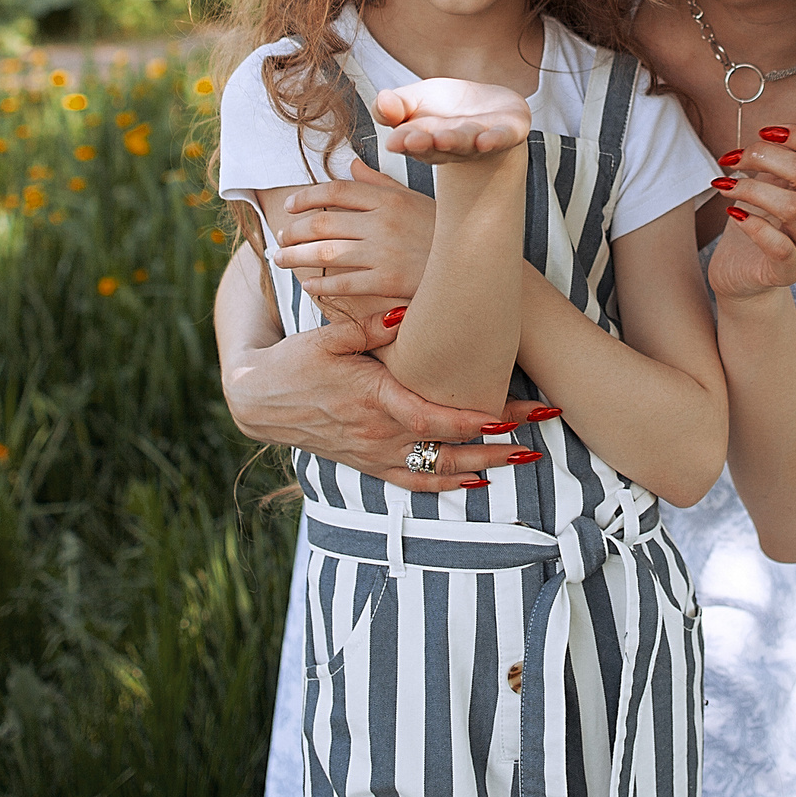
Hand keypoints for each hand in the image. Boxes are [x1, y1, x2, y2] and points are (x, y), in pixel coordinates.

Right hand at [222, 308, 558, 489]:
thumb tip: (407, 310)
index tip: (508, 418)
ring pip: (435, 472)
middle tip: (535, 441)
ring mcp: (373, 454)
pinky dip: (445, 486)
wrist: (260, 398)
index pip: (432, 418)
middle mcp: (378, 435)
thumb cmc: (296, 360)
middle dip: (494, 446)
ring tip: (521, 460)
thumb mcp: (329, 336)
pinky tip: (475, 481)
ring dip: (480, 467)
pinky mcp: (367, 463)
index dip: (472, 421)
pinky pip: (411, 483)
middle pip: (446, 449)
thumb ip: (370, 327)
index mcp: (373, 401)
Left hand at [269, 161, 434, 298]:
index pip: (336, 191)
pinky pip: (343, 283)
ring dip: (296, 257)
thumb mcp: (416, 199)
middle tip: (279, 237)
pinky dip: (321, 286)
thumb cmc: (443, 232)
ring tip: (280, 259)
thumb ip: (380, 183)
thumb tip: (351, 163)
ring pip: (325, 253)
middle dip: (293, 230)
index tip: (290, 206)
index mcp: (389, 198)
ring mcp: (385, 251)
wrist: (473, 267)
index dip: (306, 197)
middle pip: (323, 222)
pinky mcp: (388, 280)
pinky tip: (310, 287)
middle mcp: (383, 221)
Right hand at [374, 79, 529, 163]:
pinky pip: (501, 138)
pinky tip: (486, 140)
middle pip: (437, 147)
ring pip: (466, 143)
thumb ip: (394, 105)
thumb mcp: (415, 99)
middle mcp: (451, 147)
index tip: (394, 141)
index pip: (410, 143)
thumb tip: (381, 100)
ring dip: (455, 141)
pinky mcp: (507, 133)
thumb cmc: (447, 108)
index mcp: (425, 141)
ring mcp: (479, 142)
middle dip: (426, 143)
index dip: (403, 142)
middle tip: (415, 140)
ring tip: (444, 137)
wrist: (489, 108)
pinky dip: (494, 140)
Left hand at [707, 123, 795, 302]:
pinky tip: (733, 214)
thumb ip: (781, 157)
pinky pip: (778, 245)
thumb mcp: (774, 180)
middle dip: (765, 156)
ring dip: (751, 188)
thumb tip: (767, 136)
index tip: (765, 132)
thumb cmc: (761, 218)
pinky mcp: (792, 269)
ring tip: (726, 186)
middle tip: (734, 159)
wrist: (744, 268)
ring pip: (793, 207)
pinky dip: (752, 225)